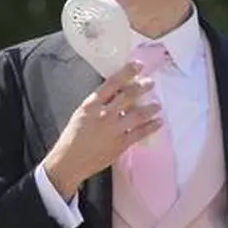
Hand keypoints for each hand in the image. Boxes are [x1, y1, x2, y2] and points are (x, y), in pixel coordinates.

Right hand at [44, 61, 161, 198]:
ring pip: (137, 114)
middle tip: (150, 82)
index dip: (127, 72)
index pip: (112, 83)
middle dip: (142, 87)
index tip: (137, 65)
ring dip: (150, 108)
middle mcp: (104, 115)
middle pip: (128, 96)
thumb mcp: (81, 115)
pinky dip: (151, 126)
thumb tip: (116, 95)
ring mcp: (114, 130)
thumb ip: (97, 105)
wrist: (69, 162)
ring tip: (157, 104)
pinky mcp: (120, 144)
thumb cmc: (72, 137)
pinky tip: (158, 122)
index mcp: (91, 105)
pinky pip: (140, 133)